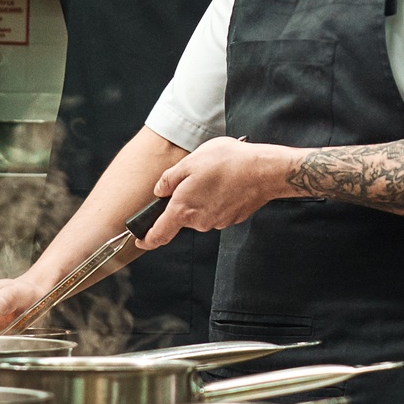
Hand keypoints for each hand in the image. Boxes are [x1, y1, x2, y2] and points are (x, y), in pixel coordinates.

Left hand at [138, 137, 302, 247]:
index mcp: (183, 209)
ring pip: (202, 212)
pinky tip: (228, 182)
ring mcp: (218, 222)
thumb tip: (160, 191)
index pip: (159, 234)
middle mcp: (199, 221)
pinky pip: (218, 210)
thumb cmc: (226, 163)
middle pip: (183, 217)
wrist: (263, 171)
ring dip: (204, 197)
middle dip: (185, 200)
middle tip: (196, 176)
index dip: (147, 239)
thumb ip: (169, 179)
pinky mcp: (233, 219)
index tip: (140, 241)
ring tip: (216, 175)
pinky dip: (219, 199)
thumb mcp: (190, 162)